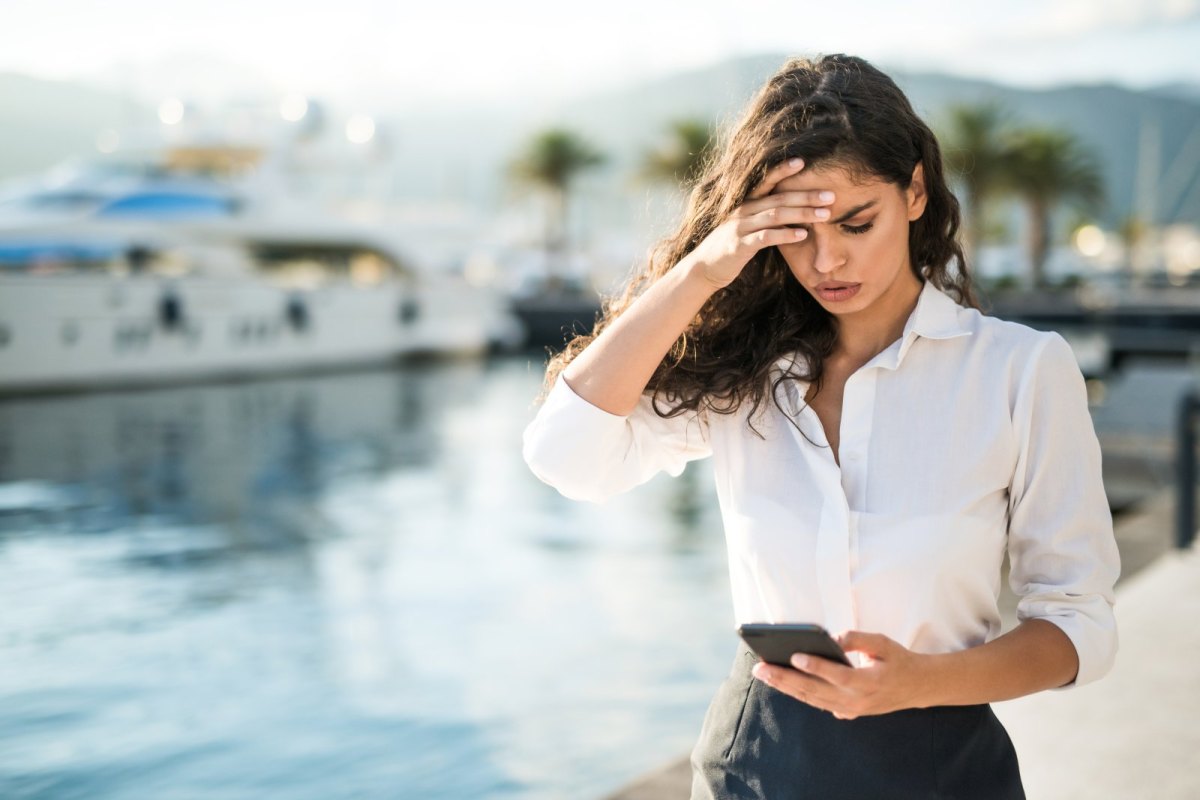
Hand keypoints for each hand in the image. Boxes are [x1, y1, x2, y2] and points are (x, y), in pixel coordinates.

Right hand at [686, 157, 835, 289]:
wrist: (704, 268)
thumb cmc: (732, 246)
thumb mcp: (749, 227)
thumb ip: (768, 218)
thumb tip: (798, 213)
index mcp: (747, 203)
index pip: (767, 181)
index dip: (783, 170)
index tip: (804, 161)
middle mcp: (744, 211)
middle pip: (779, 198)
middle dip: (807, 196)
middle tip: (831, 195)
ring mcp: (741, 227)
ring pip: (776, 215)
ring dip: (803, 214)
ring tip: (825, 215)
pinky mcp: (740, 246)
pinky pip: (766, 237)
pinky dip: (786, 235)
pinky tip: (802, 235)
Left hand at [750, 630, 930, 719]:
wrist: (917, 688)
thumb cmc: (899, 660)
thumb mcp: (884, 643)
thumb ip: (860, 639)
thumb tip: (835, 638)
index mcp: (870, 682)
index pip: (839, 675)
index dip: (817, 666)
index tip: (796, 656)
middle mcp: (858, 701)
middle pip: (816, 691)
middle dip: (785, 678)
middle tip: (761, 667)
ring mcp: (852, 710)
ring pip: (812, 699)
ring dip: (786, 687)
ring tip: (763, 674)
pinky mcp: (847, 712)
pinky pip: (817, 703)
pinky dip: (798, 693)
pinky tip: (780, 683)